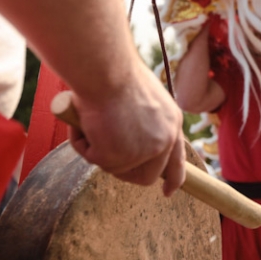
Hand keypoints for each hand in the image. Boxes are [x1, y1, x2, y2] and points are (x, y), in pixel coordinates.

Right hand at [69, 63, 185, 192]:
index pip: (178, 160)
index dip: (173, 178)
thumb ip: (141, 120)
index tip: (168, 191)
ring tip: (91, 119)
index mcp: (173, 122)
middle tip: (106, 158)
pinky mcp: (119, 157)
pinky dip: (82, 142)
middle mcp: (165, 140)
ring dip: (98, 148)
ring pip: (115, 167)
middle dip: (126, 172)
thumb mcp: (141, 98)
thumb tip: (120, 136)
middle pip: (148, 176)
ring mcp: (143, 152)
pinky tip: (84, 119)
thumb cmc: (115, 72)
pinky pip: (93, 158)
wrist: (105, 68)